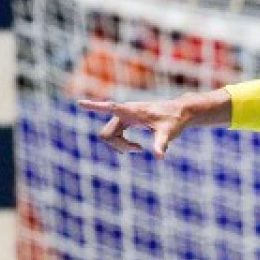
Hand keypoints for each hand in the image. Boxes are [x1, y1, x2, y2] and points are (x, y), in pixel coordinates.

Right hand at [79, 91, 224, 157]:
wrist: (179, 112)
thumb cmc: (174, 121)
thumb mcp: (168, 133)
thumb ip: (162, 143)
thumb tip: (159, 156)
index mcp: (131, 111)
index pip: (110, 107)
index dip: (94, 106)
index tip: (79, 103)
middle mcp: (124, 112)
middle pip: (107, 133)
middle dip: (118, 146)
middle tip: (139, 150)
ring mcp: (124, 116)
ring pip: (109, 135)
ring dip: (120, 146)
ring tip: (139, 149)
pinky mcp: (126, 120)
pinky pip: (113, 134)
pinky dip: (121, 144)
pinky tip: (137, 147)